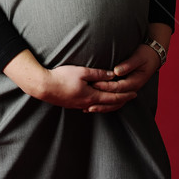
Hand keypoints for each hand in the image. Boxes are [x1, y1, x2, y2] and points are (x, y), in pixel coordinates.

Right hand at [2, 50, 135, 111]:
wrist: (44, 86)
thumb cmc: (62, 77)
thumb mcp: (81, 71)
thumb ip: (98, 73)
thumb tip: (113, 75)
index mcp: (92, 96)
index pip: (113, 97)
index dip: (125, 95)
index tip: (135, 93)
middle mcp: (88, 103)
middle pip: (109, 104)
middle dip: (121, 101)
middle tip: (132, 97)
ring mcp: (80, 106)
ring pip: (100, 107)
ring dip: (111, 104)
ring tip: (118, 100)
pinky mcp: (73, 105)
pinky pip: (91, 107)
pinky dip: (100, 105)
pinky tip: (98, 104)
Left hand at [85, 44, 160, 112]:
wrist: (154, 56)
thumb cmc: (145, 55)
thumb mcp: (138, 57)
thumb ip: (127, 65)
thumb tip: (116, 71)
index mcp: (136, 81)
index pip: (118, 87)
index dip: (106, 86)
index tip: (94, 83)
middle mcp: (133, 89)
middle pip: (116, 99)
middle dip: (102, 100)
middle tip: (88, 100)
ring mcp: (130, 90)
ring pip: (116, 103)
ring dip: (103, 106)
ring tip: (90, 108)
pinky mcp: (126, 89)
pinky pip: (116, 100)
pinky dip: (107, 104)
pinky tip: (97, 105)